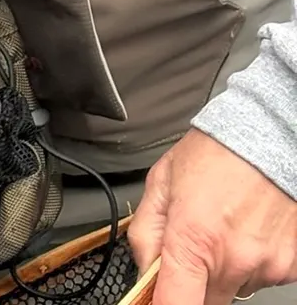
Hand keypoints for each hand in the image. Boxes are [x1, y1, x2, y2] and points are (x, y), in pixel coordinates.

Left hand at [131, 129, 296, 304]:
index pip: (176, 304)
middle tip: (192, 247)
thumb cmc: (213, 154)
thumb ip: (146, 232)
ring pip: (233, 289)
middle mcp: (233, 260)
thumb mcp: (161, 183)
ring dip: (223, 270)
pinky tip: (245, 229)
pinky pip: (259, 278)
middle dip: (192, 283)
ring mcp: (265, 266)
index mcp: (194, 239)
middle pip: (204, 301)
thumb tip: (143, 269)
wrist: (266, 137)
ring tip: (222, 227)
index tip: (154, 303)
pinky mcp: (289, 267)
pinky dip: (249, 262)